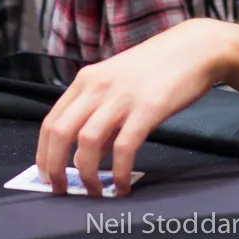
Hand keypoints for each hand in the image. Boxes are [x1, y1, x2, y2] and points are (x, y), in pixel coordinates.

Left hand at [35, 19, 232, 197]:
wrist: (195, 47)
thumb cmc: (158, 67)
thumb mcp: (118, 83)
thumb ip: (99, 114)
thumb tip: (86, 153)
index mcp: (86, 79)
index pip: (50, 120)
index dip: (43, 153)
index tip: (46, 175)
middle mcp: (98, 86)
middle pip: (61, 132)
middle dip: (54, 168)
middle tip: (60, 190)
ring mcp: (122, 96)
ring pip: (87, 141)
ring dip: (86, 174)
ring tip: (95, 191)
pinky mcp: (147, 108)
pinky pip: (123, 147)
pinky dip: (119, 172)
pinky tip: (123, 185)